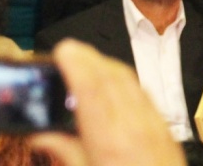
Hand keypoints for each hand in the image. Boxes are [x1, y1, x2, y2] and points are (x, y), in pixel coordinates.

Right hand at [28, 39, 185, 165]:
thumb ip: (66, 153)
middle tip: (65, 49)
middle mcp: (134, 128)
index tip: (62, 50)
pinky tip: (109, 83)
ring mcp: (153, 127)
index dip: (77, 65)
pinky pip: (142, 92)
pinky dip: (122, 78)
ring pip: (128, 81)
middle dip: (87, 57)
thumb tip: (38, 134)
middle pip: (111, 77)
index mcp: (110, 143)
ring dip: (104, 64)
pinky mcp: (164, 131)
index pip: (93, 91)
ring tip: (83, 60)